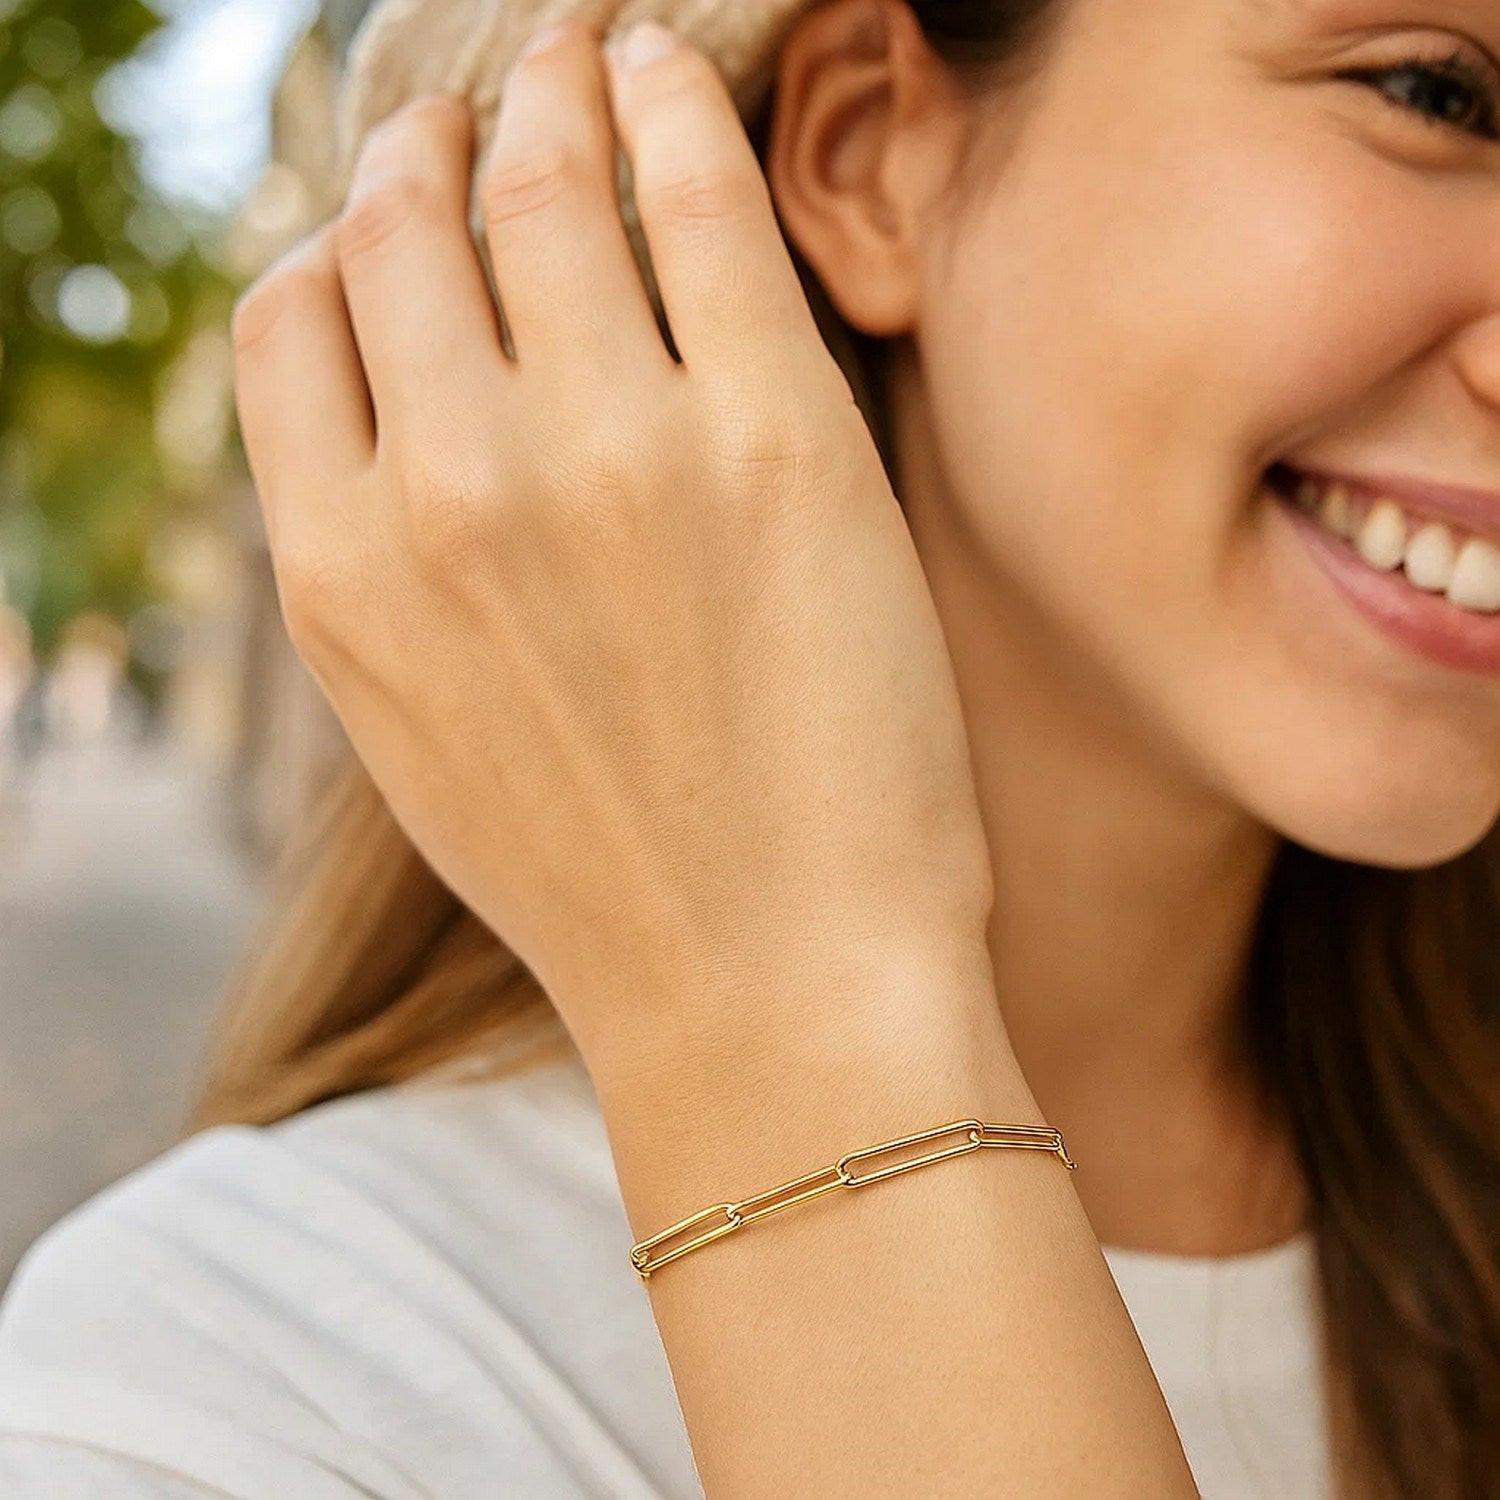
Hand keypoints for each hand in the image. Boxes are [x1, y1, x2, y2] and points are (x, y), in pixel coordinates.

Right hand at [230, 19, 994, 1076]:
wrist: (770, 990)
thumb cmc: (609, 881)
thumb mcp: (426, 736)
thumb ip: (384, 561)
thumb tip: (393, 400)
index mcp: (341, 572)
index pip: (293, 314)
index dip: (342, 237)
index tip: (399, 213)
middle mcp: (450, 489)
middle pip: (405, 226)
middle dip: (436, 142)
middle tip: (491, 104)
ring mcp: (611, 453)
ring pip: (542, 186)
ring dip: (551, 96)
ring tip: (581, 63)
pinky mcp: (774, 442)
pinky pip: (702, 205)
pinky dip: (673, 108)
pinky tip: (671, 74)